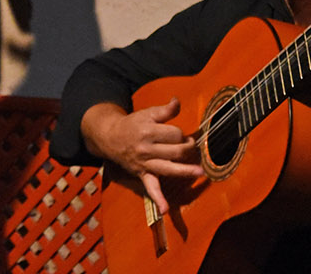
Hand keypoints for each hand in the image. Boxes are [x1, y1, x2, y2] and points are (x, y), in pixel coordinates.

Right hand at [82, 99, 202, 214]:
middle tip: (189, 146)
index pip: (175, 134)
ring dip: (186, 171)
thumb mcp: (147, 114)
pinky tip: (164, 209)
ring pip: (169, 168)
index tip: (180, 134)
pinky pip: (150, 188)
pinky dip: (158, 199)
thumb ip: (164, 110)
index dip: (181, 134)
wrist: (110, 138)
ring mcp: (145, 163)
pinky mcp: (143, 174)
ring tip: (200, 172)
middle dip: (187, 147)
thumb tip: (177, 102)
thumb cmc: (132, 124)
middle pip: (176, 150)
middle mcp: (146, 148)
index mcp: (148, 131)